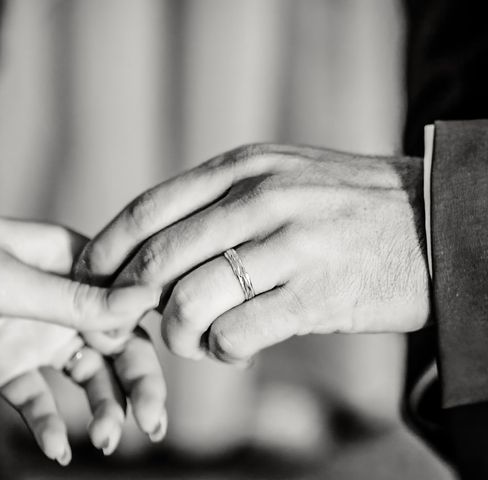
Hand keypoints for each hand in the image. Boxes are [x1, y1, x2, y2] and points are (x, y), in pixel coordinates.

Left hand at [0, 199, 162, 462]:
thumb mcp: (10, 280)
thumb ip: (77, 300)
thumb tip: (146, 298)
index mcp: (71, 264)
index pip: (127, 303)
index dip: (148, 342)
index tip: (153, 377)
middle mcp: (60, 301)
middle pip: (116, 346)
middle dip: (138, 385)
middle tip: (151, 424)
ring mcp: (33, 334)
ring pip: (86, 377)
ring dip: (101, 408)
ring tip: (105, 440)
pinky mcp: (3, 365)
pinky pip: (37, 399)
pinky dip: (50, 423)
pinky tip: (56, 447)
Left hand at [76, 144, 429, 362]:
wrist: (429, 223)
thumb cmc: (342, 206)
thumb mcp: (279, 177)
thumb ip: (219, 201)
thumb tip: (154, 246)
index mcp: (243, 167)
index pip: (149, 210)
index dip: (108, 250)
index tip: (90, 279)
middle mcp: (260, 199)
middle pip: (158, 259)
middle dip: (128, 301)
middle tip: (123, 322)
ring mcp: (289, 245)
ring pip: (190, 300)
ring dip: (176, 333)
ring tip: (191, 338)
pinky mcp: (315, 294)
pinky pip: (236, 333)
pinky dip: (220, 350)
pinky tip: (232, 349)